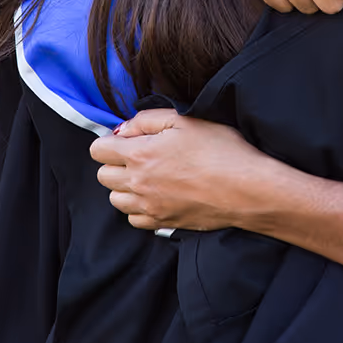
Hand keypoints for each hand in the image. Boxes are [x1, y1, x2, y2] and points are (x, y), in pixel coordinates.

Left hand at [90, 109, 280, 230]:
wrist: (245, 188)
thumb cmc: (220, 149)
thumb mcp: (186, 120)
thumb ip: (148, 119)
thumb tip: (124, 129)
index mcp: (140, 154)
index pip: (97, 150)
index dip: (110, 141)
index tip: (129, 138)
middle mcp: (137, 183)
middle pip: (103, 175)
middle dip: (116, 162)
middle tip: (141, 154)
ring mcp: (148, 206)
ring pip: (115, 199)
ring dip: (125, 186)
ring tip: (150, 176)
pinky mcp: (161, 223)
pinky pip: (133, 219)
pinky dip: (139, 207)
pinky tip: (158, 195)